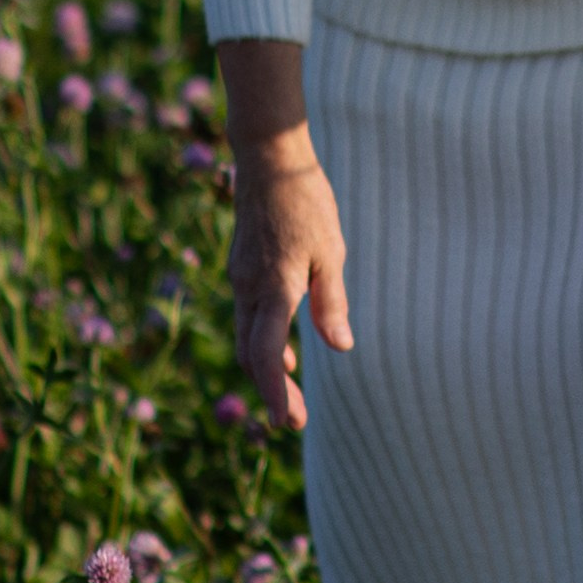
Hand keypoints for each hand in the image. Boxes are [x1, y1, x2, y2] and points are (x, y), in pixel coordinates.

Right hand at [219, 39, 353, 429]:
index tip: (286, 421)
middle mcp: (249, 289)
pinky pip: (248, 318)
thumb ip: (332, 301)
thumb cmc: (306, 201)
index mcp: (274, 287)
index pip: (265, 354)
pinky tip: (284, 353)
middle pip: (251, 355)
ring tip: (291, 398)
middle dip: (272, 391)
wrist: (267, 160)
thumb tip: (340, 347)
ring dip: (266, 370)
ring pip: (246, 338)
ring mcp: (241, 279)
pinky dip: (263, 343)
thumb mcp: (330, 251)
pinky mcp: (242, 270)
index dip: (275, 392)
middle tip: (294, 422)